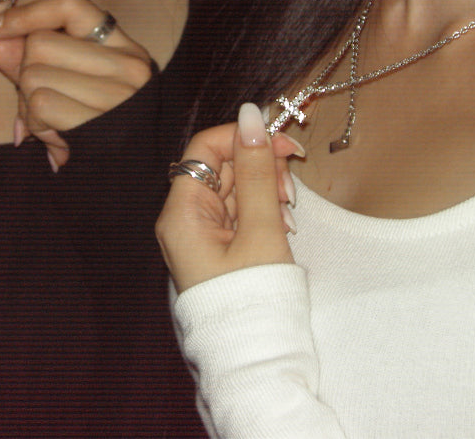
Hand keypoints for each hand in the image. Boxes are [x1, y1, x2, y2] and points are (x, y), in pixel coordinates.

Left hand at [0, 0, 152, 169]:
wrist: (134, 188)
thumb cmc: (98, 136)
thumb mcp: (72, 90)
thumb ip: (33, 59)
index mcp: (125, 50)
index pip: (70, 4)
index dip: (24, 13)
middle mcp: (129, 66)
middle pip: (40, 44)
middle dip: (24, 75)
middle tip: (41, 108)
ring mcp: (120, 94)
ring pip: (33, 75)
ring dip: (28, 107)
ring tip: (54, 127)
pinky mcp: (103, 121)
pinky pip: (39, 104)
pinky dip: (36, 125)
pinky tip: (57, 142)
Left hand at [156, 104, 302, 292]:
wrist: (255, 358)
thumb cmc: (255, 298)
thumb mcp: (262, 230)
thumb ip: (258, 171)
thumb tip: (252, 116)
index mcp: (182, 213)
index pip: (204, 148)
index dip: (243, 136)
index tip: (283, 143)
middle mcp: (184, 219)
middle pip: (220, 165)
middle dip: (260, 165)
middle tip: (292, 184)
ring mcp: (201, 235)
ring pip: (233, 187)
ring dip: (265, 188)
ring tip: (288, 211)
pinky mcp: (218, 247)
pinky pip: (238, 211)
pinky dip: (263, 209)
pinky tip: (282, 223)